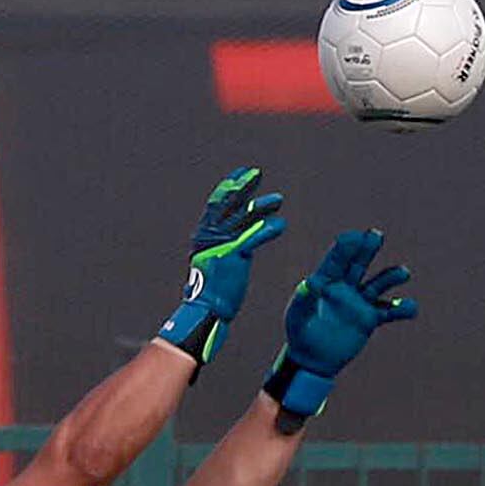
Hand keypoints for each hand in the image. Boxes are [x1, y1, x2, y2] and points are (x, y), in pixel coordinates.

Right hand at [155, 166, 287, 365]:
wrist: (207, 311)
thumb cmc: (212, 293)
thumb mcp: (216, 263)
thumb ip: (225, 247)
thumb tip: (237, 238)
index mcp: (204, 236)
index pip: (215, 204)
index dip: (228, 187)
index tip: (241, 174)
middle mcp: (210, 236)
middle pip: (227, 203)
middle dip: (242, 187)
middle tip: (256, 174)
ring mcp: (221, 244)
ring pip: (242, 217)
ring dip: (261, 205)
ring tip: (277, 199)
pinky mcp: (233, 254)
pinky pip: (253, 236)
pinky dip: (267, 228)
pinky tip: (280, 224)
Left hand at [261, 227, 418, 421]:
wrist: (312, 359)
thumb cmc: (300, 334)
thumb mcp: (298, 317)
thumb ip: (304, 300)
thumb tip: (309, 283)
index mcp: (326, 280)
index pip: (336, 260)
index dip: (345, 248)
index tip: (354, 237)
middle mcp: (345, 287)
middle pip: (359, 263)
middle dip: (368, 249)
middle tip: (376, 235)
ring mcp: (359, 301)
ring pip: (379, 283)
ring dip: (391, 277)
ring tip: (403, 273)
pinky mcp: (370, 318)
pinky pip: (389, 311)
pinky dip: (402, 309)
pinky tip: (410, 308)